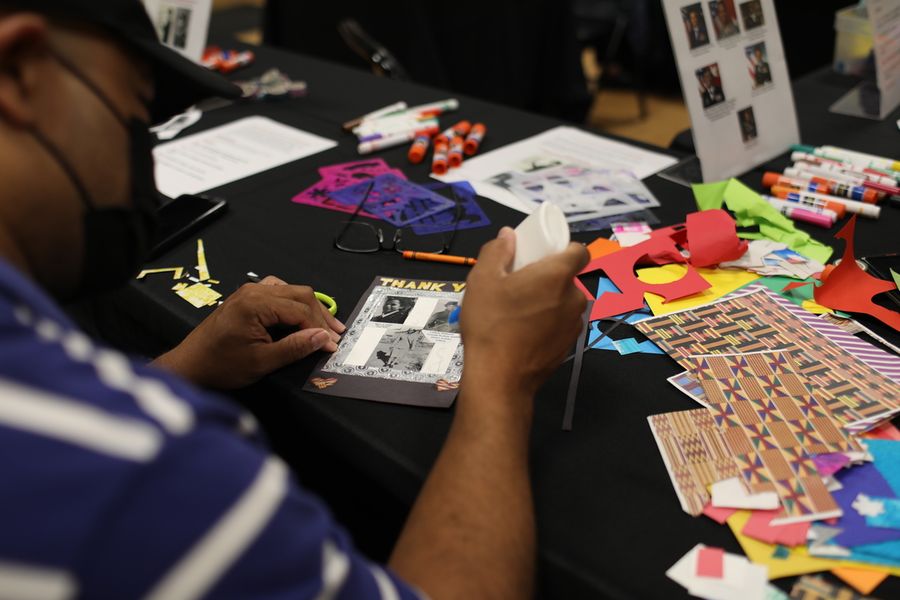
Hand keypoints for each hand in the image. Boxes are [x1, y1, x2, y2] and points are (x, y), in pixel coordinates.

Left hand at [153, 276, 344, 388]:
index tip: (331, 345)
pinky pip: (279, 292)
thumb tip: (322, 338)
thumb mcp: (262, 362)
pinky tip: (301, 317)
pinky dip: (295, 304)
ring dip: (309, 308)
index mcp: (255, 304)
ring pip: (291, 291)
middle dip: (320, 315)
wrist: (190, 366)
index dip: (319, 328)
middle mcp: (252, 291)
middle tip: (335, 334)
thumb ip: (294, 348)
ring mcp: (249, 292)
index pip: (300, 310)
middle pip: (300, 294)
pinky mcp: (247, 298)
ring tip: (324, 326)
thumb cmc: (219, 365)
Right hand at [460, 227, 587, 398]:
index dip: (564, 249)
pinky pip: (560, 325)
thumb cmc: (491, 323)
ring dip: (548, 303)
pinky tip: (523, 334)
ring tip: (518, 313)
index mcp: (557, 275)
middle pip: (567, 279)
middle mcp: (574, 298)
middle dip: (548, 279)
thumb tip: (508, 235)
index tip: (542, 256)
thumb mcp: (482, 280)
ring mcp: (574, 325)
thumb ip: (497, 251)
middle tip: (519, 286)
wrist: (499, 377)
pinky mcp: (569, 347)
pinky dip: (548, 324)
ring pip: (564, 303)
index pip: (579, 251)